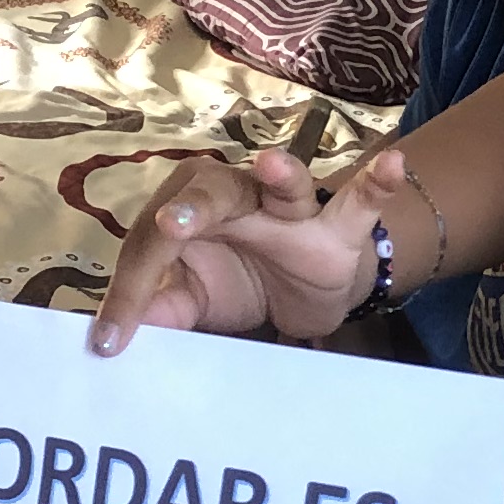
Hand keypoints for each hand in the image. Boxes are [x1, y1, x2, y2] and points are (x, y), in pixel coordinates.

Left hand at [91, 148, 391, 353]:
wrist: (308, 288)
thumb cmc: (241, 280)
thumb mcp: (196, 301)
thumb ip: (160, 310)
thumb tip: (111, 338)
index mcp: (189, 210)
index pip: (153, 243)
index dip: (130, 290)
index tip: (111, 340)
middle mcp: (237, 194)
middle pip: (210, 192)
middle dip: (191, 208)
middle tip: (170, 225)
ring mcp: (291, 208)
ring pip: (284, 184)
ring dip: (279, 174)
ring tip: (271, 165)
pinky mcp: (338, 227)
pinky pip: (362, 199)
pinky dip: (378, 182)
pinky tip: (392, 163)